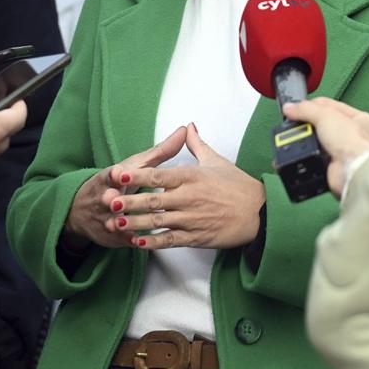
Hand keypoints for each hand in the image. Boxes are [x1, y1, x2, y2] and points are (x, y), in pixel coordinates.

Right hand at [64, 126, 187, 248]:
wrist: (85, 209)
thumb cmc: (118, 182)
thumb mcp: (136, 166)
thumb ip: (161, 151)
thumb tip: (185, 130)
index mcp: (111, 177)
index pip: (111, 174)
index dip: (114, 174)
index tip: (117, 173)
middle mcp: (104, 197)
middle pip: (107, 199)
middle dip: (111, 199)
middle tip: (112, 199)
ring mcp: (104, 217)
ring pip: (111, 221)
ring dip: (118, 223)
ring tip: (126, 225)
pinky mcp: (109, 235)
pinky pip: (119, 239)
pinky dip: (127, 240)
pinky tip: (138, 242)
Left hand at [109, 123, 264, 249]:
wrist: (260, 213)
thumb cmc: (239, 186)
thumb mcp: (217, 160)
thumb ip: (196, 144)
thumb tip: (188, 126)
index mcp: (192, 177)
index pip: (158, 176)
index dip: (136, 176)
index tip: (118, 174)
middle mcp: (189, 198)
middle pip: (153, 200)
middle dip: (129, 201)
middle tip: (109, 201)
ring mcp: (192, 219)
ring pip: (158, 222)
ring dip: (135, 223)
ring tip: (116, 223)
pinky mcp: (197, 237)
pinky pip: (170, 240)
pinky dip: (153, 242)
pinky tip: (138, 242)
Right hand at [282, 98, 368, 198]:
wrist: (351, 171)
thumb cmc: (353, 143)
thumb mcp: (325, 115)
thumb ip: (306, 109)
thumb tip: (290, 107)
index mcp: (361, 119)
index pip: (333, 106)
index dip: (314, 105)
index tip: (297, 107)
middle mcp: (355, 136)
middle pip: (324, 124)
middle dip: (309, 124)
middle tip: (297, 123)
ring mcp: (343, 153)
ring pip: (318, 141)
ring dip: (308, 141)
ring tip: (301, 139)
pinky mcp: (332, 167)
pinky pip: (314, 157)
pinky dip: (307, 155)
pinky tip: (304, 152)